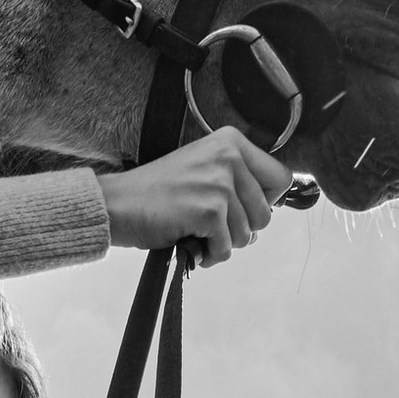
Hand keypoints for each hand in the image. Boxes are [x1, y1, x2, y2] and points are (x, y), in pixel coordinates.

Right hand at [102, 129, 292, 261]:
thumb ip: (237, 180)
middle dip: (240, 230)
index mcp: (231, 142)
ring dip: (221, 244)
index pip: (281, 179)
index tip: (239, 208)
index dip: (264, 202)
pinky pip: (226, 249)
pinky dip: (208, 256)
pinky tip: (189, 243)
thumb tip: (269, 213)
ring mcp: (220, 183)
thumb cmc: (156, 193)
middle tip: (210, 226)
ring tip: (196, 233)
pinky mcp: (209, 211)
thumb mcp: (203, 169)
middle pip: (266, 214)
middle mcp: (229, 156)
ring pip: (247, 236)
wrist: (117, 204)